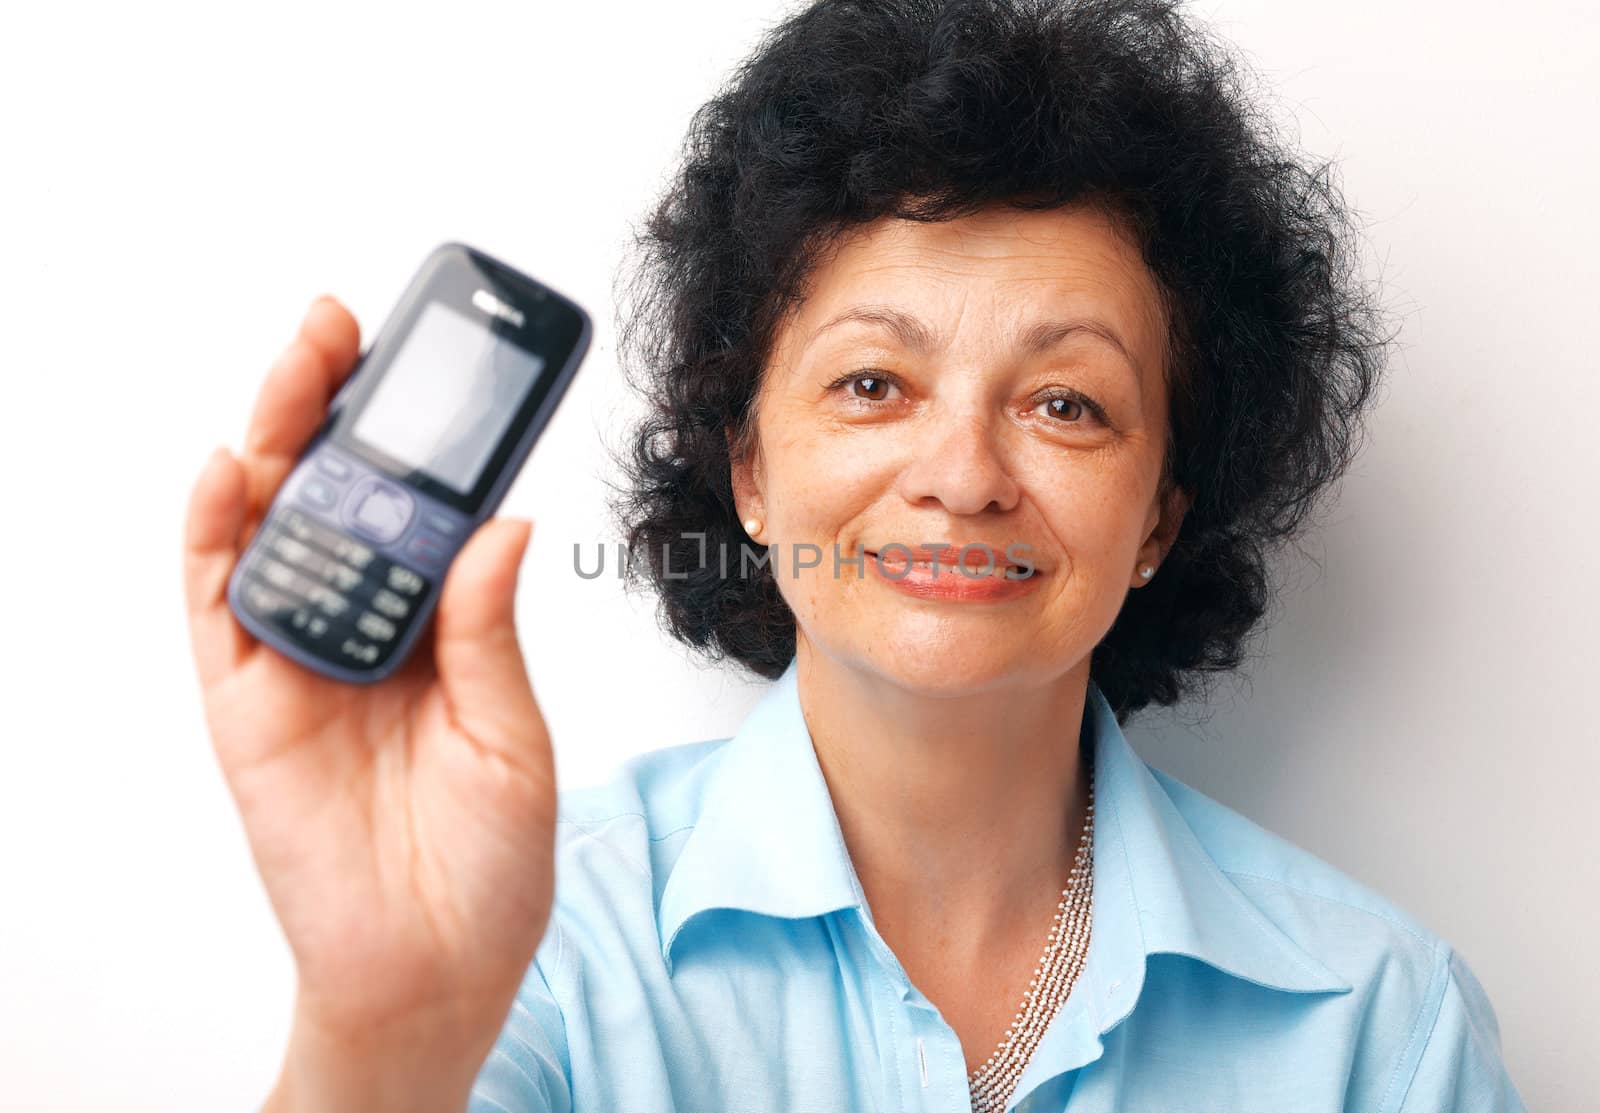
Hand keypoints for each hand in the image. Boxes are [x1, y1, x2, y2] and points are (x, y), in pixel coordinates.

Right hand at [181, 296, 557, 1102]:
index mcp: (436, 625)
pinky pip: (216, 603)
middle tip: (344, 327)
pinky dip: (216, 532)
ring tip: (303, 364)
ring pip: (268, 525)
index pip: (414, 506)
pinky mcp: (245, 700)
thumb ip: (488, 630)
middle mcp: (363, 626)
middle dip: (331, 405)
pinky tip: (233, 466)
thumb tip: (502, 521)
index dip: (412, 432)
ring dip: (275, 438)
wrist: (436, 968)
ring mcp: (297, 657)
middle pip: (331, 494)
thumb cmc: (489, 863)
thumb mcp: (511, 734)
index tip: (432, 360)